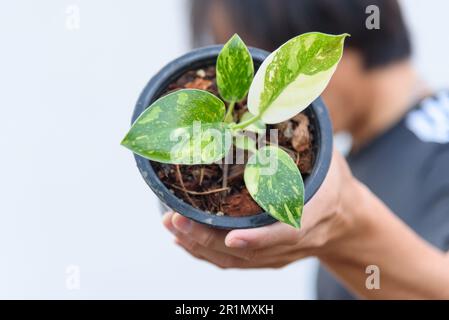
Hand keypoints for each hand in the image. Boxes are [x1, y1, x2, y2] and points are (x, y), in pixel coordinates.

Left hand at [162, 149, 356, 267]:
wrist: (346, 220)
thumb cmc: (332, 181)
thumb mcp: (327, 155)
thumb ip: (303, 134)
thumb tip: (277, 90)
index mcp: (314, 212)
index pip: (287, 232)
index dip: (260, 237)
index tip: (231, 237)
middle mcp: (294, 241)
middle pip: (248, 252)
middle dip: (207, 238)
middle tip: (173, 219)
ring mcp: (279, 254)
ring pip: (235, 261)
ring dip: (199, 246)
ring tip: (170, 225)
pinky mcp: (268, 259)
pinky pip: (233, 263)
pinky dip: (205, 253)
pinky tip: (183, 239)